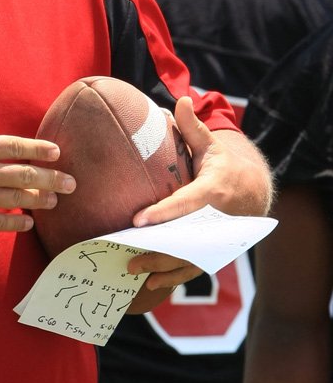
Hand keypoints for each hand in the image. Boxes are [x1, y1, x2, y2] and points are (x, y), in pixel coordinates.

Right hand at [0, 116, 74, 234]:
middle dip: (53, 178)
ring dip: (40, 201)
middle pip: (26, 175)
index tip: (56, 152)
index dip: (40, 149)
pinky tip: (28, 223)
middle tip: (71, 183)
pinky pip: (0, 223)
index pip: (17, 146)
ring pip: (18, 200)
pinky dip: (17, 223)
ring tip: (55, 202)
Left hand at [121, 95, 271, 300]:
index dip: (162, 213)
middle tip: (127, 251)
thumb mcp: (211, 145)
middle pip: (184, 238)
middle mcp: (217, 219)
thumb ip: (193, 127)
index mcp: (214, 191)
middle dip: (156, 247)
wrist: (255, 192)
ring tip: (132, 268)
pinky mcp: (216, 251)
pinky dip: (173, 277)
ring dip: (160, 267)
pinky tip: (151, 283)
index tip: (138, 220)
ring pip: (188, 258)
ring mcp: (217, 238)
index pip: (185, 204)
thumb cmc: (223, 165)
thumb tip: (180, 100)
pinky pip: (194, 268)